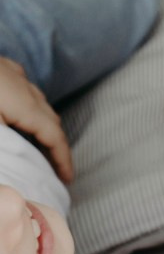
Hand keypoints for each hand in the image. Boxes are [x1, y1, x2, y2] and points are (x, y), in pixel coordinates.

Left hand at [0, 58, 71, 182]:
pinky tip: (16, 107)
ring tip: (39, 144)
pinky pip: (22, 87)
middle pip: (50, 119)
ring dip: (43, 124)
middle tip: (56, 168)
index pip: (54, 135)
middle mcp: (24, 88)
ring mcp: (11, 74)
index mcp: (24, 105)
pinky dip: (27, 104)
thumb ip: (3, 150)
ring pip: (37, 101)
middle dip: (56, 144)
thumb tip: (9, 177)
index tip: (68, 179)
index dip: (63, 158)